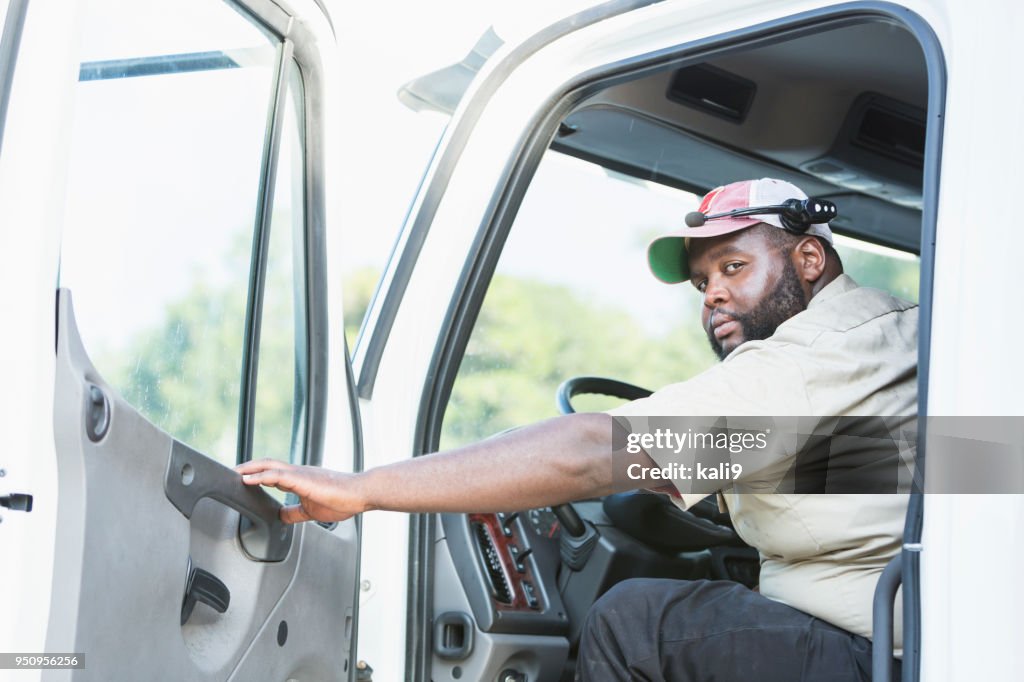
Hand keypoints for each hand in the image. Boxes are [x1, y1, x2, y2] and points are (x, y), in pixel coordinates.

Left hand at [235, 459, 367, 523]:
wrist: (360, 493)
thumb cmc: (343, 499)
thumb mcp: (311, 510)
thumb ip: (295, 513)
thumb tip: (281, 516)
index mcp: (299, 479)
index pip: (272, 473)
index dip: (255, 474)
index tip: (240, 479)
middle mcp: (297, 472)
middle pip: (266, 464)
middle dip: (247, 468)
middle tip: (229, 473)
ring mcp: (299, 473)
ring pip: (268, 466)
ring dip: (249, 469)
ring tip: (233, 473)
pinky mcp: (303, 478)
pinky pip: (277, 474)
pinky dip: (260, 476)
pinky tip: (248, 479)